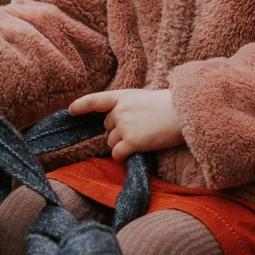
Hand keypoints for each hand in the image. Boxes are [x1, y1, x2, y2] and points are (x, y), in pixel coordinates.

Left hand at [69, 88, 183, 161]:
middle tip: (138, 131)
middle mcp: (118, 111)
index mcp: (122, 96)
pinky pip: (117, 155)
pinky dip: (122, 158)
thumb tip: (121, 124)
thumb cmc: (169, 106)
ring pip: (111, 142)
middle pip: (107, 128)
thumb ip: (129, 108)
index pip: (96, 100)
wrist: (183, 112)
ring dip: (122, 145)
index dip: (82, 105)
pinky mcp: (131, 142)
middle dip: (117, 132)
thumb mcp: (144, 99)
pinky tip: (131, 157)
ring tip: (141, 141)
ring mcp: (123, 126)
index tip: (71, 110)